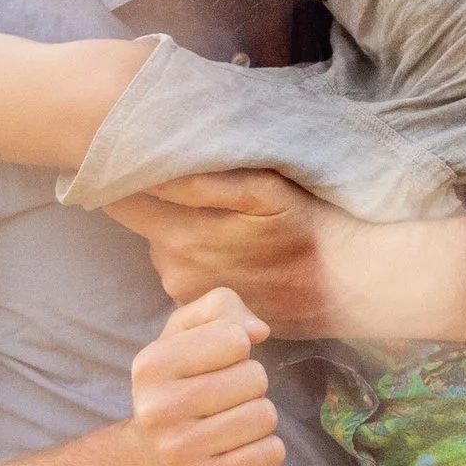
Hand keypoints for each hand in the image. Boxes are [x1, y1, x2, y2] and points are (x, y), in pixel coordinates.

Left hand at [106, 171, 443, 337]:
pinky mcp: (204, 309)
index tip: (133, 157)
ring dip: (180, 229)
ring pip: (164, 246)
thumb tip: (144, 164)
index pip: (120, 201)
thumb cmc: (307, 227)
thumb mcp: (259, 190)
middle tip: (196, 185)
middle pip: (142, 222)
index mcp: (178, 238)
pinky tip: (232, 249)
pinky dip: (197, 256)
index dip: (121, 175)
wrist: (346, 284)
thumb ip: (196, 180)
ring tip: (225, 221)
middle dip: (157, 202)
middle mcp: (172, 272)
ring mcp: (186, 295)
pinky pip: (184, 271)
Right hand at [114, 287, 284, 465]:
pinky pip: (271, 453)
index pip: (234, 338)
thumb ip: (218, 308)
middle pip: (255, 377)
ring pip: (265, 415)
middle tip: (221, 404)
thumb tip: (258, 330)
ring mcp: (180, 452)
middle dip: (249, 387)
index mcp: (150, 366)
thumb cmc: (176, 391)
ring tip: (227, 428)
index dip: (236, 349)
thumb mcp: (181, 339)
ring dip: (257, 420)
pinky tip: (236, 454)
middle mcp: (158, 409)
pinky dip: (264, 452)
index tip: (213, 368)